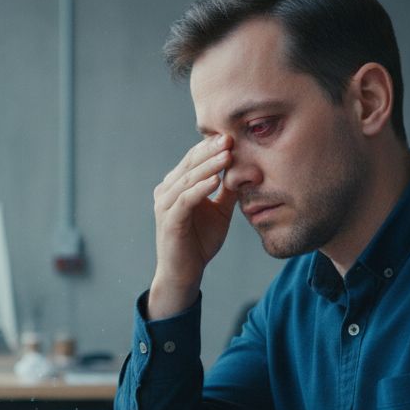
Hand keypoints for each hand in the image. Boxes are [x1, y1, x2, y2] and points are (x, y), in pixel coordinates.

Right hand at [149, 134, 237, 319]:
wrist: (185, 272)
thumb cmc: (200, 242)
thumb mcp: (219, 211)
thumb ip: (227, 191)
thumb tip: (245, 169)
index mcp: (176, 186)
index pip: (193, 159)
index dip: (210, 147)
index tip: (232, 136)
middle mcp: (166, 191)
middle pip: (189, 164)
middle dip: (210, 150)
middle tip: (230, 138)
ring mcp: (165, 205)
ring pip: (187, 179)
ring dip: (208, 166)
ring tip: (227, 155)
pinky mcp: (169, 220)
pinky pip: (185, 200)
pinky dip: (200, 188)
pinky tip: (216, 180)